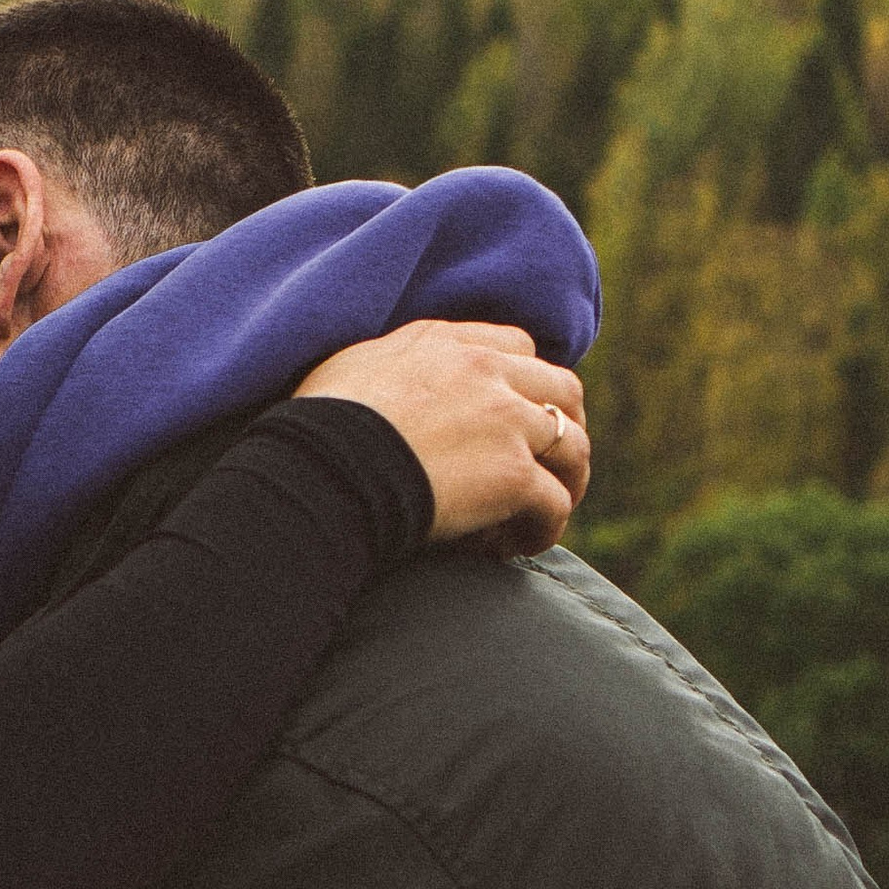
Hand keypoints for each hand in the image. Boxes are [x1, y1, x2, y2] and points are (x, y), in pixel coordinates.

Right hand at [299, 319, 589, 555]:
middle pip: (562, 388)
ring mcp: (506, 421)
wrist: (320, 470)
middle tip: (549, 464)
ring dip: (566, 480)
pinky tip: (519, 546)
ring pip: (573, 445)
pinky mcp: (513, 475)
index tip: (517, 414)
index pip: (516, 346)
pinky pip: (556, 502)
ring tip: (541, 513)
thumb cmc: (315, 430)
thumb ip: (390, 366)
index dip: (525, 382)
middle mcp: (485, 370)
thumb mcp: (349, 369)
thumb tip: (389, 385)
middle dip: (564, 426)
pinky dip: (544, 528)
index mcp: (445, 342)